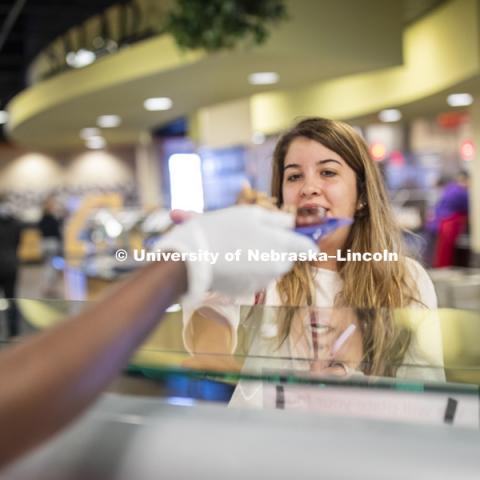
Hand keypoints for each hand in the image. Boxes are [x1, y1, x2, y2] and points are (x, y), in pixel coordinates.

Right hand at [155, 205, 316, 303]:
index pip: (308, 247)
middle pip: (286, 258)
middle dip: (276, 249)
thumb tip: (291, 224)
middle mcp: (276, 268)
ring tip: (236, 246)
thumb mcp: (250, 214)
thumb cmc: (220, 230)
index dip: (306, 242)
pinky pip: (253, 279)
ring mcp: (261, 282)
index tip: (303, 239)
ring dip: (260, 259)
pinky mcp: (245, 292)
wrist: (189, 258)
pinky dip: (246, 270)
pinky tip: (228, 259)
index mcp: (281, 246)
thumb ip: (277, 219)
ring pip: (269, 269)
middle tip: (254, 236)